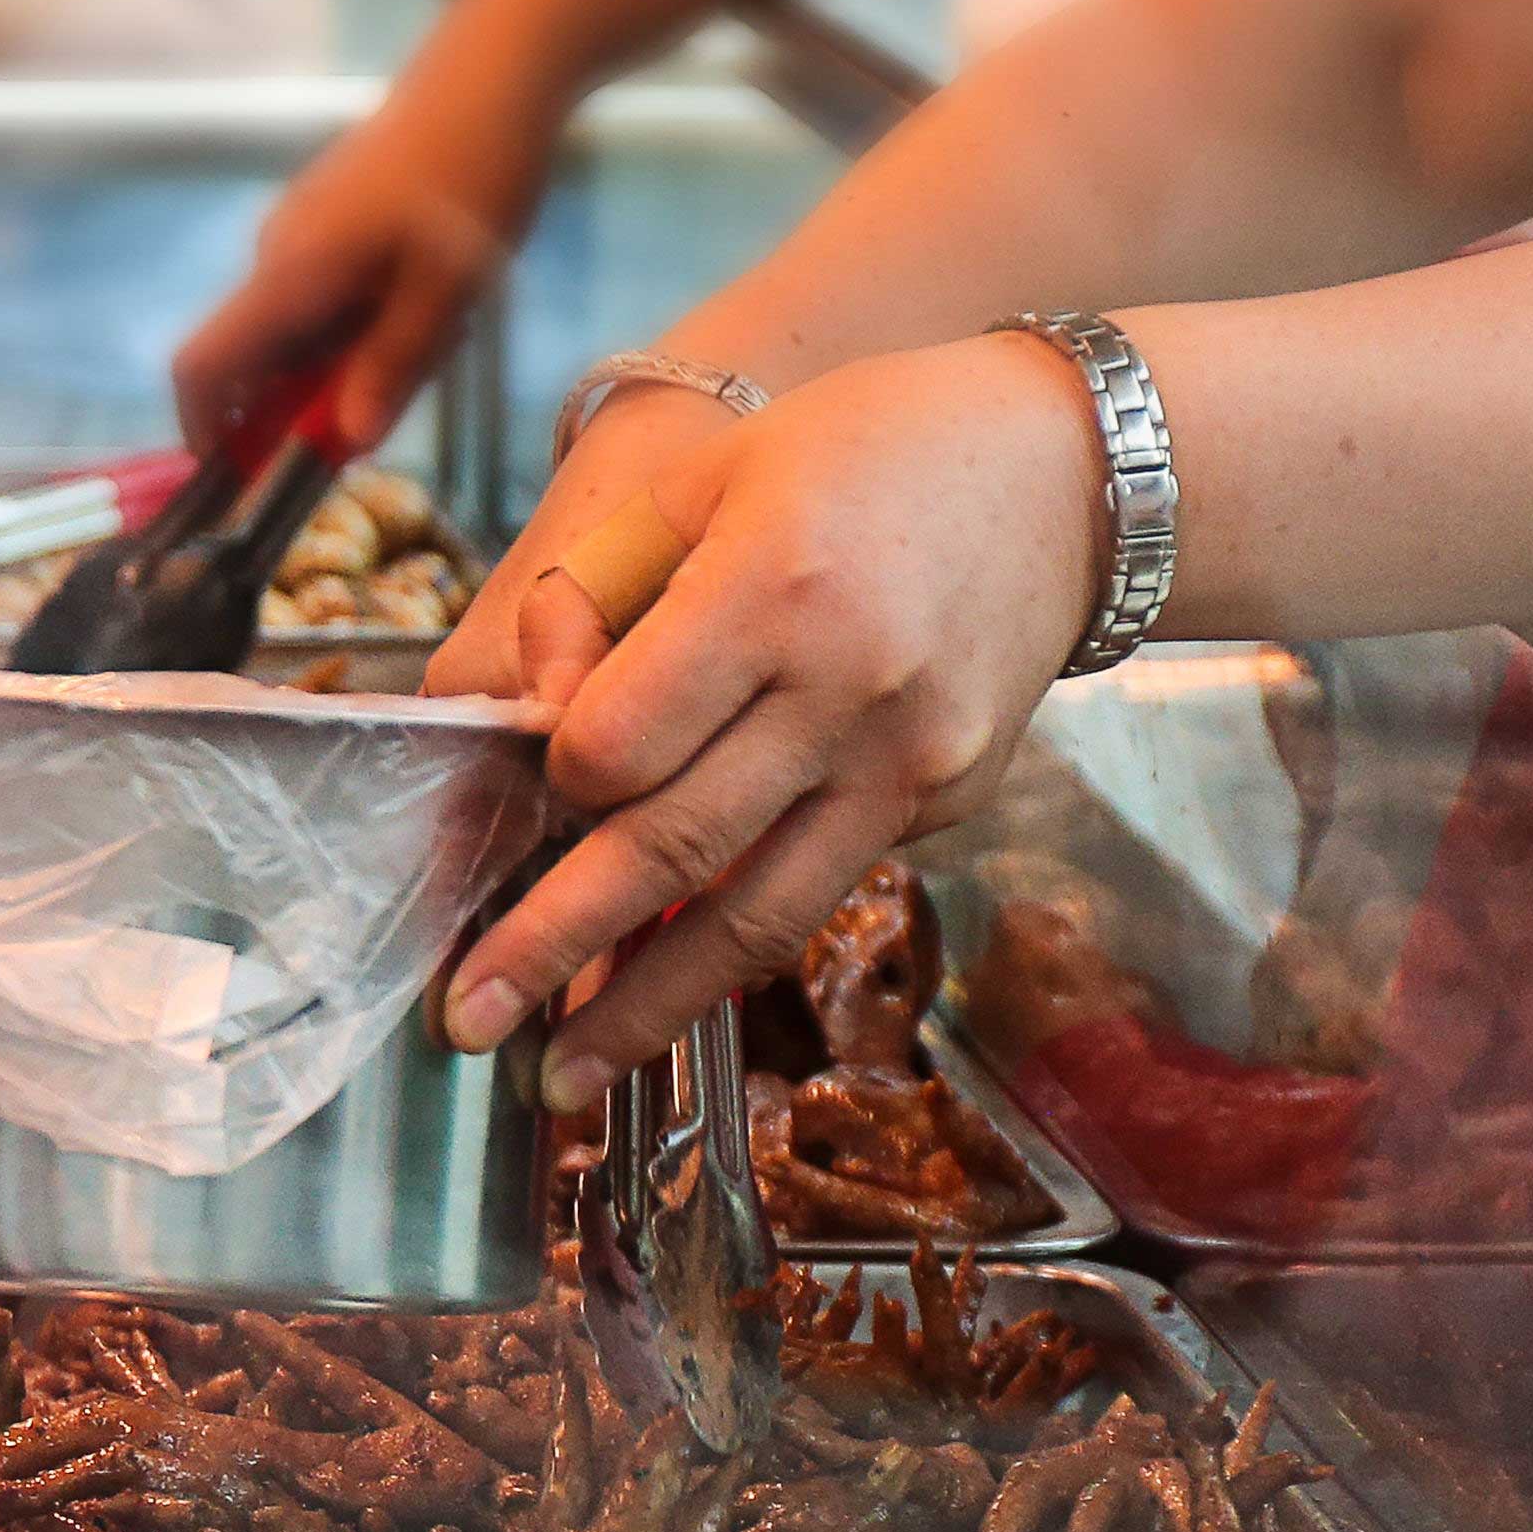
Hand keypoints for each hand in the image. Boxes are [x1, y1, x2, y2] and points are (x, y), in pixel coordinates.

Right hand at [173, 92, 533, 458]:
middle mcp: (276, 253)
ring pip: (304, 326)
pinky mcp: (327, 213)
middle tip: (412, 379)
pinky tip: (435, 287)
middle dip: (318, 396)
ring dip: (356, 352)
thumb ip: (391, 368)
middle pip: (261, 358)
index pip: (201, 367)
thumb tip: (344, 443)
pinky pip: (326, 290)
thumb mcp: (448, 289)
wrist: (493, 70)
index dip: (206, 430)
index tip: (245, 475)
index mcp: (290, 274)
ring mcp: (299, 228)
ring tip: (443, 321)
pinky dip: (365, 314)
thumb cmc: (474, 175)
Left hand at [430, 334, 1102, 1105]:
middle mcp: (849, 691)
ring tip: (559, 1078)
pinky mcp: (945, 804)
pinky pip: (818, 886)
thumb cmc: (860, 453)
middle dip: (555, 948)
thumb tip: (522, 721)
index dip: (553, 780)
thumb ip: (592, 593)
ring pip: (756, 915)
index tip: (522, 793)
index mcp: (773, 589)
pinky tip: (663, 990)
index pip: (619, 742)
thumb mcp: (705, 477)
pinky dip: (734, 946)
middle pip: (671, 848)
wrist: (1067, 476)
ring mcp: (909, 762)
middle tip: (466, 1022)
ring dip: (647, 1008)